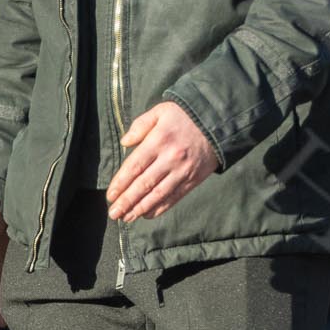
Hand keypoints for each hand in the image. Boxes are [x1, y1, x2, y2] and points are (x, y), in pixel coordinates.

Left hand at [107, 101, 216, 222]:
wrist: (219, 121)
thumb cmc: (186, 115)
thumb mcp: (161, 111)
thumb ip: (141, 125)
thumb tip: (124, 142)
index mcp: (159, 140)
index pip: (135, 166)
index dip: (121, 183)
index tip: (110, 195)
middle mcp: (170, 158)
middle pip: (144, 184)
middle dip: (127, 201)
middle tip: (114, 213)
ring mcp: (183, 170)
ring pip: (158, 194)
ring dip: (140, 208)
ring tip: (126, 218)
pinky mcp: (194, 178)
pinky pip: (175, 197)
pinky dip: (160, 208)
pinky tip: (147, 215)